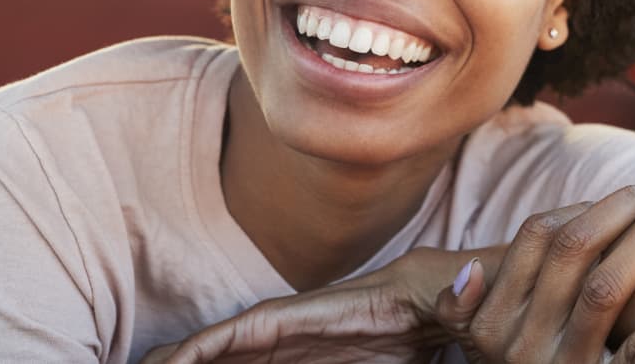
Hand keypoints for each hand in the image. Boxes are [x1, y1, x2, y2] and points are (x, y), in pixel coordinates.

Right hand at [140, 247, 475, 363]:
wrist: (456, 298)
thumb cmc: (451, 295)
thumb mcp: (452, 295)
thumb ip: (455, 294)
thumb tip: (465, 279)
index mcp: (327, 310)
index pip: (255, 325)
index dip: (210, 343)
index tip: (169, 363)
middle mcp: (305, 328)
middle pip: (228, 343)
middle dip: (181, 358)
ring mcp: (305, 348)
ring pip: (237, 361)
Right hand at [433, 179, 634, 362]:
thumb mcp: (484, 345)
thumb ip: (469, 306)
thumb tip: (472, 270)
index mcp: (495, 321)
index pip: (536, 237)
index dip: (586, 206)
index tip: (628, 196)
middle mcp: (523, 344)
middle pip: (573, 251)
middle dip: (625, 208)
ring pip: (605, 289)